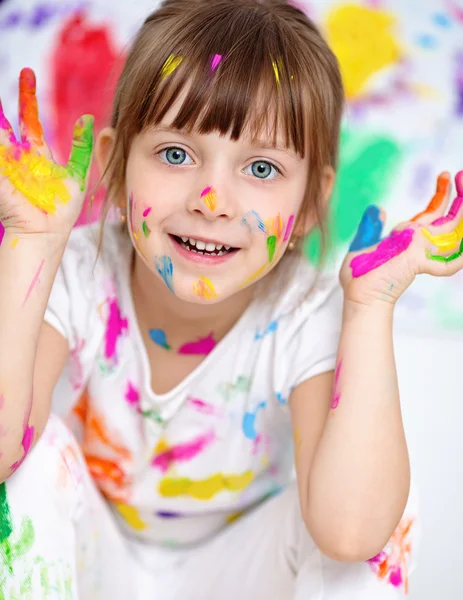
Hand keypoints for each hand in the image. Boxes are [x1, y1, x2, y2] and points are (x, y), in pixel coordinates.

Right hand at [0, 68, 93, 237]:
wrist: (47, 233)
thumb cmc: (62, 211)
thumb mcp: (77, 174)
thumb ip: (82, 147)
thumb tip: (90, 118)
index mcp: (37, 154)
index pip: (29, 118)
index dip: (28, 96)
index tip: (28, 72)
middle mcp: (19, 155)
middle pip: (9, 118)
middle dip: (11, 95)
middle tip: (16, 69)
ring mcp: (6, 163)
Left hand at [340, 171, 462, 306]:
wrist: (358, 295)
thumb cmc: (359, 275)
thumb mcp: (363, 244)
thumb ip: (371, 227)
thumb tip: (378, 208)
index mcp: (409, 236)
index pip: (432, 212)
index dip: (441, 194)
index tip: (445, 174)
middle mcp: (419, 242)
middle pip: (450, 218)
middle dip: (460, 197)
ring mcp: (421, 252)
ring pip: (454, 232)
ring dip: (462, 213)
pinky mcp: (417, 262)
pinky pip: (448, 263)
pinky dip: (460, 258)